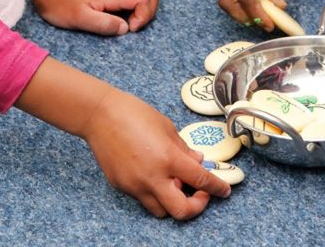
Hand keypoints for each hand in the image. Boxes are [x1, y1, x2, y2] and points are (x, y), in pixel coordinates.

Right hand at [15, 59, 230, 218]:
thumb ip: (182, 147)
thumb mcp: (166, 126)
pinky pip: (142, 197)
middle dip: (196, 207)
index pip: (200, 180)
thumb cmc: (133, 113)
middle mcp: (152, 177)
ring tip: (175, 183)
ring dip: (172, 202)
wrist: (100, 114)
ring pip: (160, 210)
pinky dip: (152, 190)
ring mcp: (135, 185)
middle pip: (181, 211)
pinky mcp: (121, 186)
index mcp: (167, 158)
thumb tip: (197, 160)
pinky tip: (152, 172)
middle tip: (200, 194)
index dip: (216, 187)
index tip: (224, 190)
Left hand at [30, 0, 158, 35]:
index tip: (128, 28)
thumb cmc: (62, 7)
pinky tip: (126, 13)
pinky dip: (140, 0)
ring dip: (147, 4)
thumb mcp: (79, 19)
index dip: (144, 14)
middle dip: (149, 10)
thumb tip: (125, 28)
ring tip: (132, 19)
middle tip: (132, 25)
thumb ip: (103, 23)